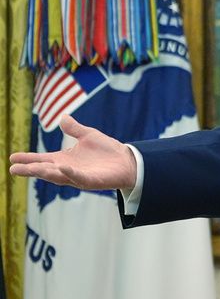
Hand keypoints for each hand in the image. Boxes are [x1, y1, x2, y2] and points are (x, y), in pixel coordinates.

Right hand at [8, 114, 136, 190]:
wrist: (127, 160)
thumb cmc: (107, 150)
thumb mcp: (88, 135)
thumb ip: (74, 129)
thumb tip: (62, 117)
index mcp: (65, 160)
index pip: (42, 159)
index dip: (28, 158)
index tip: (12, 157)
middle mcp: (68, 170)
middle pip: (45, 170)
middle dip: (30, 169)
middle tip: (14, 168)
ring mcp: (79, 177)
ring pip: (58, 176)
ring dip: (46, 172)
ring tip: (32, 168)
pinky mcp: (92, 181)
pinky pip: (79, 178)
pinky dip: (70, 174)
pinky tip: (62, 167)